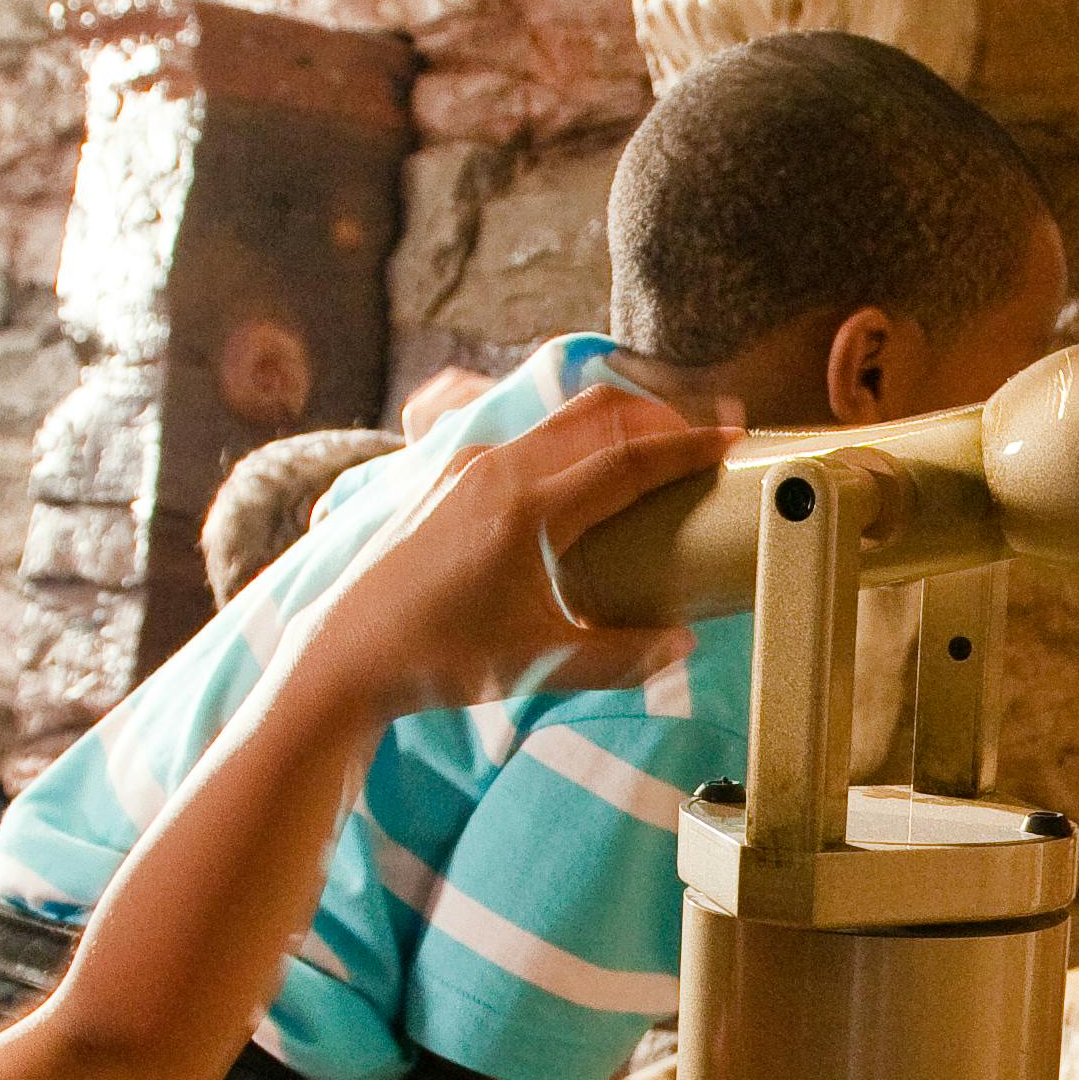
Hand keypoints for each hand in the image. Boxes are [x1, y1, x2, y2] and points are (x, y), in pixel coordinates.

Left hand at [312, 379, 737, 717]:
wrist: (345, 653)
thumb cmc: (440, 660)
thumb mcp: (542, 666)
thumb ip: (622, 656)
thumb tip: (683, 644)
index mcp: (528, 510)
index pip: (628, 461)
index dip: (688, 447)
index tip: (733, 440)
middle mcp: (496, 470)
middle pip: (599, 413)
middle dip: (662, 413)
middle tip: (708, 430)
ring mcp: (465, 464)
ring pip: (559, 418)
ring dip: (615, 420)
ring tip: (656, 441)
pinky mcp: (445, 473)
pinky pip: (526, 435)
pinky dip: (571, 437)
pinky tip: (584, 466)